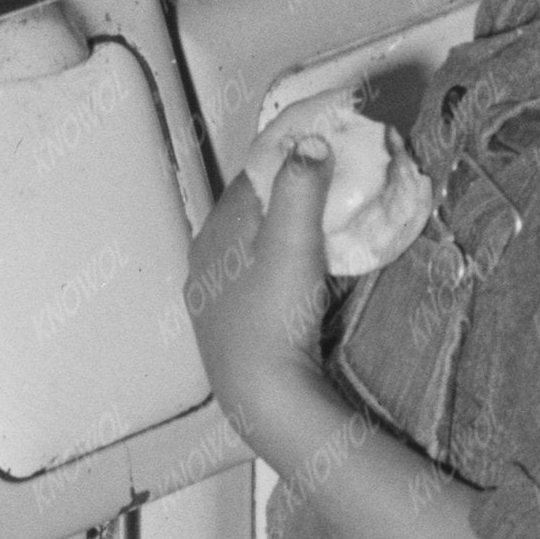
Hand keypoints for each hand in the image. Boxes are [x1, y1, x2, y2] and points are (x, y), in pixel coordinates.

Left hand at [186, 154, 333, 435]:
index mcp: (218, 227)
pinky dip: (274, 267)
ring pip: (249, 246)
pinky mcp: (221, 325)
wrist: (261, 396)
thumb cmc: (276, 314)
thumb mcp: (295, 243)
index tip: (331, 154)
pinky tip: (297, 281)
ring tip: (324, 235)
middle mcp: (203, 255)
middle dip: (290, 196)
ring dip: (282, 233)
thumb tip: (308, 141)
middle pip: (253, 210)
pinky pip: (249, 278)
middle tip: (336, 194)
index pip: (256, 174)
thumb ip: (300, 187)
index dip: (293, 158)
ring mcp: (208, 293)